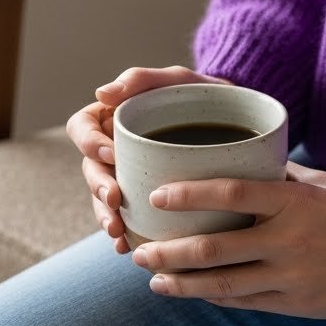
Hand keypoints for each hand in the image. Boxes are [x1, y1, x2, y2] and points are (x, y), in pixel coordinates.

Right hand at [65, 65, 234, 254]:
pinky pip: (129, 220)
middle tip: (115, 202)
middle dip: (98, 189)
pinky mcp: (148, 201)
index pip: (82, 128)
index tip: (111, 155)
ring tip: (119, 232)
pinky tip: (130, 245)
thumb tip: (101, 94)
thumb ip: (143, 79)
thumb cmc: (206, 96)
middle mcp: (115, 150)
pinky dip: (126, 234)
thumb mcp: (179, 81)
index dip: (89, 143)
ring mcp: (130, 178)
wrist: (242, 126)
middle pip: (91, 170)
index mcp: (113, 118)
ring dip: (106, 216)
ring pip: (105, 199)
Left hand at [130, 159, 325, 317]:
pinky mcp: (297, 304)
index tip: (156, 196)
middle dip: (168, 252)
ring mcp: (292, 276)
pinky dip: (214, 298)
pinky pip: (245, 302)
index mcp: (295, 201)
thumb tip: (231, 168)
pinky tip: (192, 293)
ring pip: (222, 285)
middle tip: (139, 250)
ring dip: (181, 284)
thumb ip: (277, 181)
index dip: (188, 195)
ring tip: (153, 278)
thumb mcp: (320, 185)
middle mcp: (290, 239)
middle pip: (214, 248)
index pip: (230, 193)